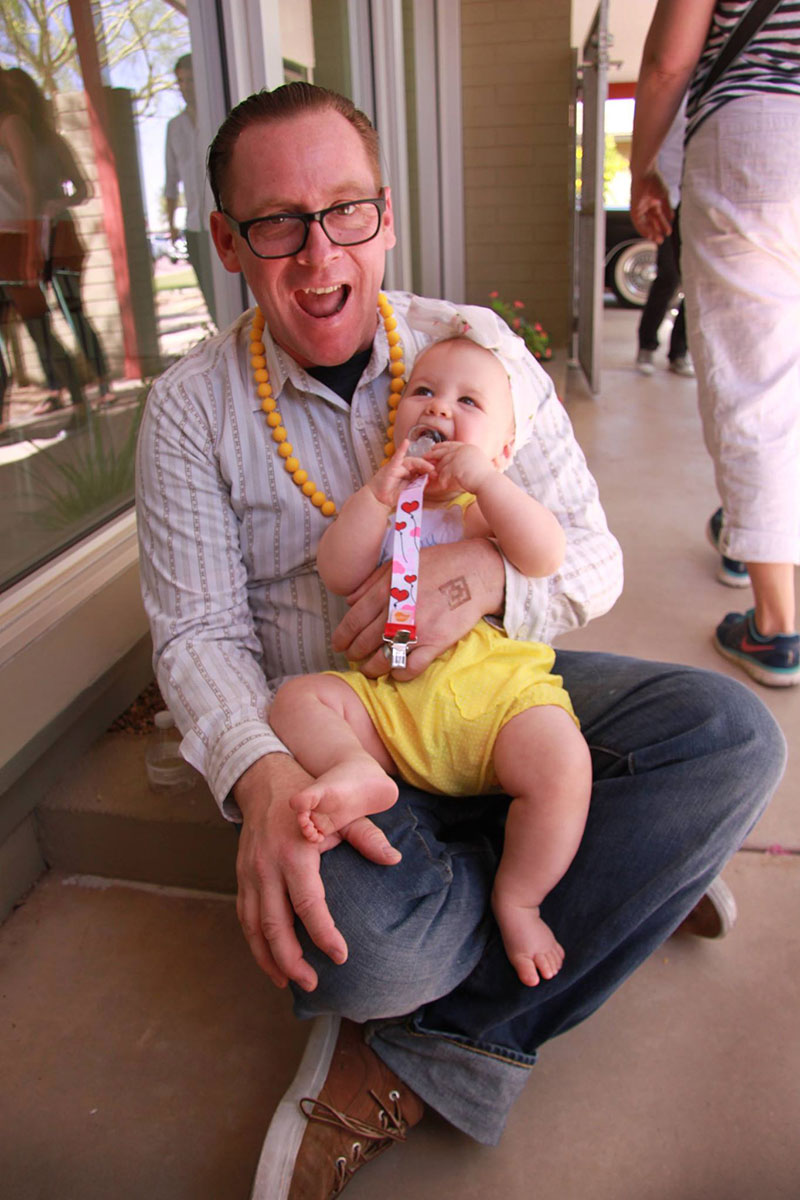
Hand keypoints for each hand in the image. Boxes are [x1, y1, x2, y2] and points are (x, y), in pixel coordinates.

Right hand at [234, 753, 401, 989]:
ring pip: (254, 927)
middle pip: (275, 925)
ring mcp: (250, 873)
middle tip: (312, 983)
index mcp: (295, 852)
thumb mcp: (341, 813)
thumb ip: (367, 836)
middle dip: (292, 960)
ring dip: (270, 959)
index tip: (340, 955)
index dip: (323, 933)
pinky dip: (255, 943)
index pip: (309, 904)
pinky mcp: (241, 877)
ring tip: (290, 982)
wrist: (265, 779)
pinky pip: (245, 917)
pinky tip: (270, 960)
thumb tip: (394, 858)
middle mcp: (268, 866)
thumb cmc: (309, 797)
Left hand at [331, 537, 504, 679]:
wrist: (476, 572)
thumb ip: (372, 581)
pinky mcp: (436, 643)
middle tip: (351, 658)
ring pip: (384, 657)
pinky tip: (396, 673)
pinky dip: (400, 674)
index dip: (342, 636)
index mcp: (387, 590)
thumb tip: (350, 600)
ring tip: (369, 670)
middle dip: (354, 653)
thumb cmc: (439, 563)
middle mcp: (398, 612)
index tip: (338, 644)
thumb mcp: (401, 562)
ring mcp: (417, 629)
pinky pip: (412, 667)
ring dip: (372, 668)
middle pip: (365, 641)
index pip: (354, 620)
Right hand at [367, 439, 432, 507]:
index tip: (438, 476)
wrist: (379, 499)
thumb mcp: (409, 491)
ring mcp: (398, 466)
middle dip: (428, 468)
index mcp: (411, 474)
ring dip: (422, 464)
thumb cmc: (393, 495)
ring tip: (430, 468)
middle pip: (419, 465)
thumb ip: (417, 486)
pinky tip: (406, 442)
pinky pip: (397, 456)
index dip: (430, 471)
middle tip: (436, 473)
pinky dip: (402, 449)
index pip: (422, 470)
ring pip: (413, 461)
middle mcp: (405, 468)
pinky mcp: (391, 466)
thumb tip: (428, 482)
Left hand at [425, 441, 493, 493]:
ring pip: (443, 463)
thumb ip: (465, 461)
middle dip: (433, 454)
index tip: (433, 449)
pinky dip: (442, 480)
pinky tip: (442, 485)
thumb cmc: (484, 478)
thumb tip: (454, 463)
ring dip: (437, 471)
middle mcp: (464, 450)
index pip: (452, 444)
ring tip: (432, 476)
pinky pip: (444, 473)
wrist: (489, 483)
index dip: (441, 446)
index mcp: (469, 448)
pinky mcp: (456, 466)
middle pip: (444, 450)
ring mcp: (460, 457)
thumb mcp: (475, 464)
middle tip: (425, 458)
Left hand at [630, 169, 672, 243]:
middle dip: (656, 231)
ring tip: (656, 239)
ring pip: (644, 223)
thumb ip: (667, 208)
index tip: (668, 232)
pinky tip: (648, 234)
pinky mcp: (634, 208)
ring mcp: (639, 207)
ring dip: (650, 232)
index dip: (663, 225)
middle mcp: (646, 206)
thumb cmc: (655, 180)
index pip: (658, 217)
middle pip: (651, 222)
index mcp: (654, 202)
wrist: (646, 172)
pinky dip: (643, 228)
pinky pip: (637, 222)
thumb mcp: (664, 197)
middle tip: (661, 240)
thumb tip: (672, 218)